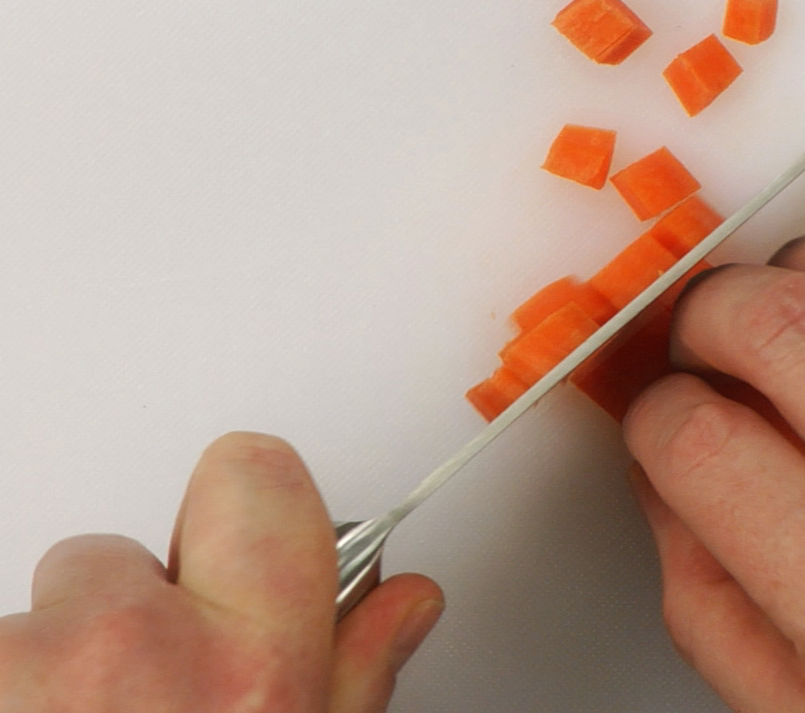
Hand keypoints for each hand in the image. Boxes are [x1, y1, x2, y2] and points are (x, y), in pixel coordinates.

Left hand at [0, 432, 441, 712]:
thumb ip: (354, 676)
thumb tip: (403, 604)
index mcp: (251, 667)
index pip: (254, 475)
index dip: (250, 505)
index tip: (244, 532)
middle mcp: (134, 652)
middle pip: (122, 556)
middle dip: (132, 607)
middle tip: (144, 692)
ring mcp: (27, 667)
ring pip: (39, 616)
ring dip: (54, 668)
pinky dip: (12, 691)